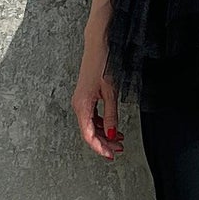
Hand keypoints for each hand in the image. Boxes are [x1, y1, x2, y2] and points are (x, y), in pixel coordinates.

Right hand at [73, 39, 123, 159]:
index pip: (88, 135)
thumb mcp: (111, 92)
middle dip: (105, 143)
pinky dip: (103, 123)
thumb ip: (111, 114)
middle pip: (90, 132)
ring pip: (91, 125)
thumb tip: (112, 133)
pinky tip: (112, 126)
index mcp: (82, 105)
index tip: (110, 155)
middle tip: (119, 149)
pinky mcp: (87, 96)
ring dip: (105, 134)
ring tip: (119, 139)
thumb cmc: (103, 63)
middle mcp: (79, 105)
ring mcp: (82, 100)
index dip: (100, 148)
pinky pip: (93, 116)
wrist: (98, 44)